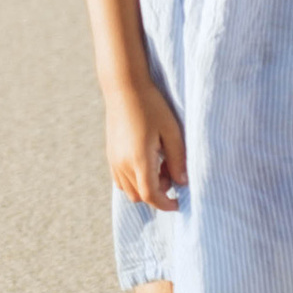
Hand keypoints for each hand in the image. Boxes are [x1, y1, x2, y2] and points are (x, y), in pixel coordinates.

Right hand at [106, 85, 186, 210]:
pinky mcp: (110, 154)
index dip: (166, 204)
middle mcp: (122, 164)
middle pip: (139, 196)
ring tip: (159, 164)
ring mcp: (113, 160)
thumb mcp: (172, 131)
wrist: (124, 87)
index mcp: (139, 160)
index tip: (179, 203)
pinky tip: (146, 160)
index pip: (151, 196)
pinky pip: (120, 179)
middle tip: (171, 172)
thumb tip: (183, 182)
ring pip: (128, 190)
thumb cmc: (151, 106)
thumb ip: (178, 159)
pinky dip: (134, 180)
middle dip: (158, 193)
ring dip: (145, 187)